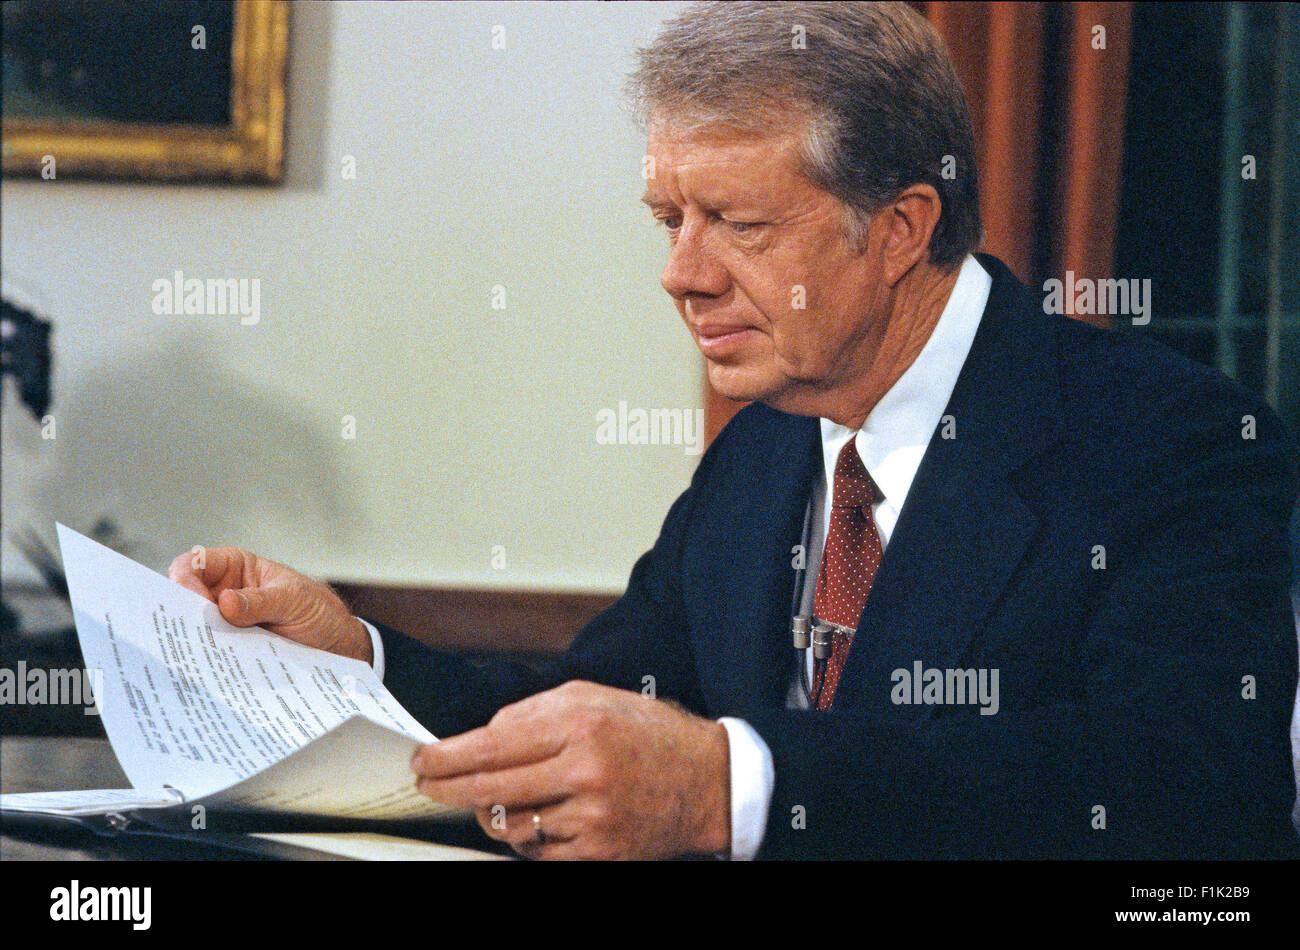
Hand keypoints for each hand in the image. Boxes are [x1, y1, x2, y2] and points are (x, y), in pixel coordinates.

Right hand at [167, 546, 371, 662]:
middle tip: (187, 633)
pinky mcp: (230, 650)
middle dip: (181, 614)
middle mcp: (224, 593)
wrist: (337, 647)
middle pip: (185, 599)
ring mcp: (225, 624)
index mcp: (236, 568)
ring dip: (194, 641)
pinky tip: (209, 670)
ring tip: (197, 655)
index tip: (193, 602)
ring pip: (194, 630)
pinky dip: (208, 661)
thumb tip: (226, 603)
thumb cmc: (318, 611)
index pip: (196, 564)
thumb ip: (261, 601)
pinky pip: (210, 654)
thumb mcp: (294, 600)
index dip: (186, 579)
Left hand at [410, 680, 730, 859]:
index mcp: (580, 725)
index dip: (447, 756)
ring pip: (509, 824)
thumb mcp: (596, 698)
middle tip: (429, 784)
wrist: (709, 781)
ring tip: (495, 799)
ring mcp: (591, 818)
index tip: (424, 759)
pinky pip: (539, 852)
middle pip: (489, 789)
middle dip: (447, 788)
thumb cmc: (651, 735)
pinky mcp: (599, 853)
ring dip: (490, 813)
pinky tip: (538, 818)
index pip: (492, 744)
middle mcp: (583, 772)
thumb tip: (485, 732)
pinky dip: (529, 836)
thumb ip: (537, 710)